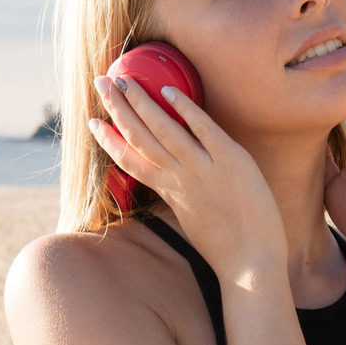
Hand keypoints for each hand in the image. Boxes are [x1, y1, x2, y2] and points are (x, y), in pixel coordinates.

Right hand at [89, 77, 287, 281]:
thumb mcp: (194, 221)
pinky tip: (170, 91)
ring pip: (163, 130)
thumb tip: (177, 184)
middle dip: (118, 107)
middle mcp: (180, 179)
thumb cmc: (227, 250)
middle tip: (102, 80)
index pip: (130, 161)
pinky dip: (185, 109)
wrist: (252, 266)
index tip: (93, 122)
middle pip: (140, 138)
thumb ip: (182, 197)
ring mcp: (204, 170)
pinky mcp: (231, 162)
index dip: (109, 140)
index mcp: (170, 193)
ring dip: (142, 102)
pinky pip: (203, 129)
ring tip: (125, 78)